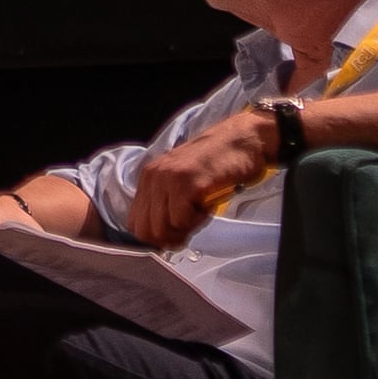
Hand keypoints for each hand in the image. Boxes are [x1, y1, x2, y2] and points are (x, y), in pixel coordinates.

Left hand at [120, 112, 280, 251]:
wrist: (242, 140)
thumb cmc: (217, 165)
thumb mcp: (180, 181)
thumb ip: (165, 203)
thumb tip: (160, 237)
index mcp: (148, 177)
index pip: (135, 224)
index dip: (156, 237)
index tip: (176, 233)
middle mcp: (153, 177)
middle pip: (146, 231)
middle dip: (170, 238)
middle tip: (190, 226)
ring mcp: (168, 178)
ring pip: (162, 228)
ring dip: (185, 228)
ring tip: (200, 210)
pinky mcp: (186, 183)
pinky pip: (181, 219)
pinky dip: (197, 219)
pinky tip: (207, 203)